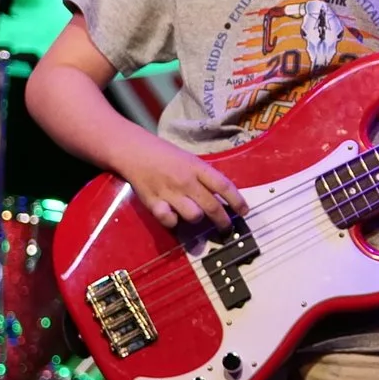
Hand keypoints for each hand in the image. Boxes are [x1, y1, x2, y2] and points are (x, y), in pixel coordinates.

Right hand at [119, 135, 244, 230]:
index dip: (237, 201)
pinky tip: (173, 217)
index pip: (224, 186)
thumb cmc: (164, 155)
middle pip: (212, 206)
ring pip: (194, 215)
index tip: (245, 212)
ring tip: (197, 219)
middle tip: (226, 228)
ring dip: (198, 220)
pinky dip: (173, 222)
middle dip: (223, 221)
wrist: (133, 150)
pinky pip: (169, 220)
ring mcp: (169, 191)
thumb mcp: (189, 160)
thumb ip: (203, 177)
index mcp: (197, 167)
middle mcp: (186, 180)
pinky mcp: (153, 201)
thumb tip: (223, 196)